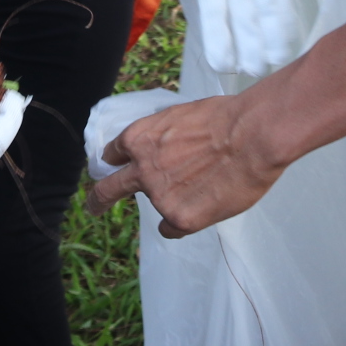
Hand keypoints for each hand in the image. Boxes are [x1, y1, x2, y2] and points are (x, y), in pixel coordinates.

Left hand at [86, 91, 283, 236]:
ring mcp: (159, 197)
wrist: (251, 136)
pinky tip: (203, 209)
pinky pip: (172, 229)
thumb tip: (167, 149)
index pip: (116, 154)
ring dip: (175, 199)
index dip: (118, 161)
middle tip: (94, 207)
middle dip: (98, 200)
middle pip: (108, 189)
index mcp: (139, 139)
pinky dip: (182, 222)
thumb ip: (164, 137)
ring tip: (209, 184)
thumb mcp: (179, 116)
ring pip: (158, 206)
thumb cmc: (224, 118)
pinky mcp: (180, 219)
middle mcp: (142, 171)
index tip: (116, 166)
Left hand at [150, 0, 299, 75]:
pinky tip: (290, 27)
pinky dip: (284, 8)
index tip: (225, 66)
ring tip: (281, 59)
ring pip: (267, 1)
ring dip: (274, 32)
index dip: (222, 39)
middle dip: (253, 45)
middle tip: (258, 73)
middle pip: (246, 12)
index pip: (215, 10)